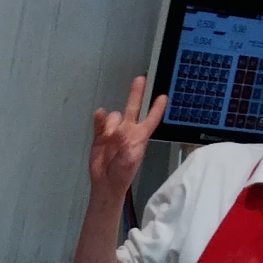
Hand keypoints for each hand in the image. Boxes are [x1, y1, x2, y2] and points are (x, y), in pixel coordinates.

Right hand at [87, 77, 169, 202]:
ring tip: (108, 138)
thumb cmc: (122, 174)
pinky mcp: (100, 136)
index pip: (151, 119)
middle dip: (136, 94)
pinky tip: (99, 117)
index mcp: (139, 137)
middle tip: (140, 79)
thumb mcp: (129, 160)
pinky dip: (99, 118)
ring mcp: (113, 132)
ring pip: (114, 116)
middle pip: (133, 108)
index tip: (164, 97)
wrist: (106, 184)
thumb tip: (120, 128)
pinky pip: (100, 121)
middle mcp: (128, 131)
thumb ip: (127, 143)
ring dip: (111, 122)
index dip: (157, 109)